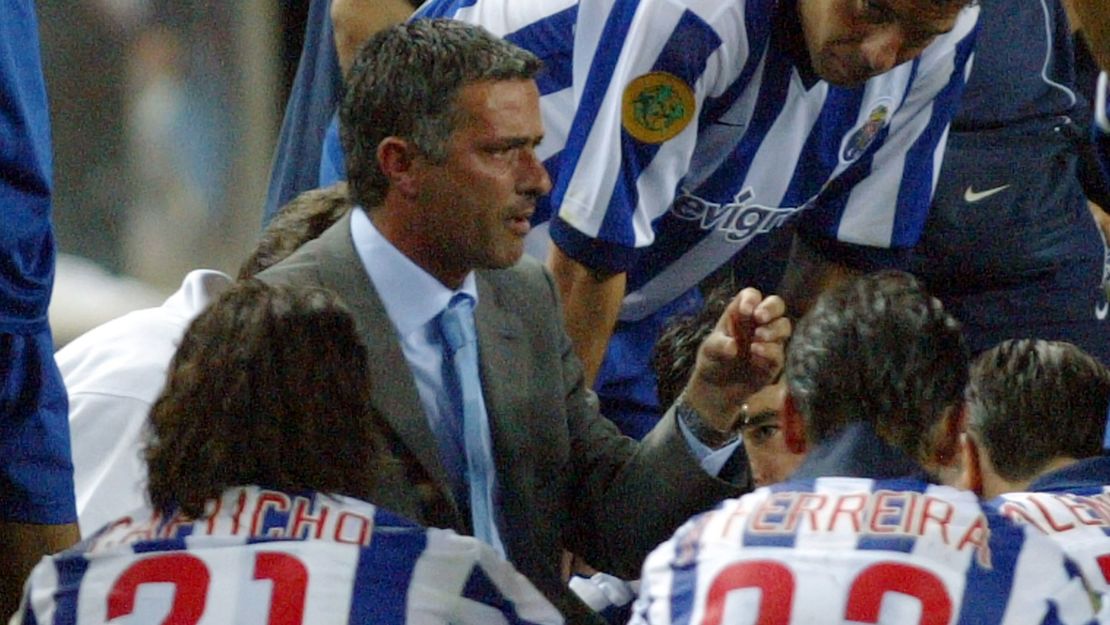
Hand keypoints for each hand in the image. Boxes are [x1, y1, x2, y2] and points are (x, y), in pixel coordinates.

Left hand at [682, 288, 790, 432]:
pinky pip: (779, 353)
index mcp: (741, 314)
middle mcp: (759, 323)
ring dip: (773, 330)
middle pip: (776, 304)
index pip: (752, 296)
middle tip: (759, 318)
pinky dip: (769, 352)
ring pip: (784, 326)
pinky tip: (755, 355)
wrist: (717, 388)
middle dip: (771, 308)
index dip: (751, 299)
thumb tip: (733, 346)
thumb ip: (719, 345)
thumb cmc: (712, 360)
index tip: (745, 310)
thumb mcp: (709, 350)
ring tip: (757, 339)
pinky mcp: (774, 361)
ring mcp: (770, 341)